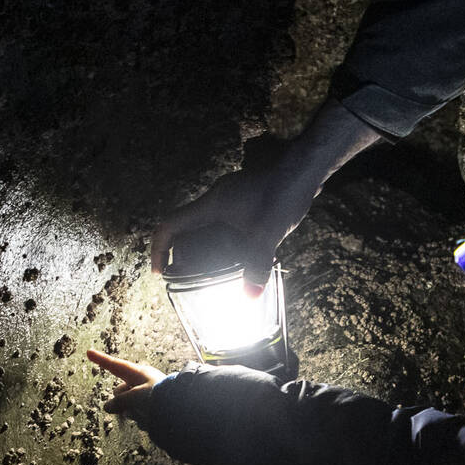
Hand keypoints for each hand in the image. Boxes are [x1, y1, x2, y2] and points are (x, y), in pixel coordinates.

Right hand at [86, 348, 164, 417]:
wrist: (182, 408)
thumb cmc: (160, 396)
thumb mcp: (135, 397)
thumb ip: (119, 401)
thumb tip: (108, 406)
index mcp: (138, 373)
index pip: (115, 366)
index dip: (101, 360)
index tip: (89, 352)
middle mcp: (141, 382)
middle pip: (120, 392)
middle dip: (123, 402)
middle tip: (134, 406)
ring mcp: (146, 394)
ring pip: (129, 405)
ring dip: (134, 412)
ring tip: (147, 413)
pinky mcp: (152, 407)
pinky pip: (139, 413)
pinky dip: (142, 418)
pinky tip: (152, 419)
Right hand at [149, 101, 381, 293]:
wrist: (305, 168)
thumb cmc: (283, 194)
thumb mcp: (268, 233)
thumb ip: (257, 264)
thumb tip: (249, 296)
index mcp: (211, 205)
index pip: (170, 225)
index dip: (159, 249)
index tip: (160, 272)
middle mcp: (215, 199)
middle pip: (185, 227)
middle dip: (181, 252)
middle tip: (188, 275)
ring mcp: (230, 197)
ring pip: (205, 224)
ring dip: (204, 246)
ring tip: (213, 269)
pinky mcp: (245, 198)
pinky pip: (223, 221)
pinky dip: (223, 238)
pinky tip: (241, 253)